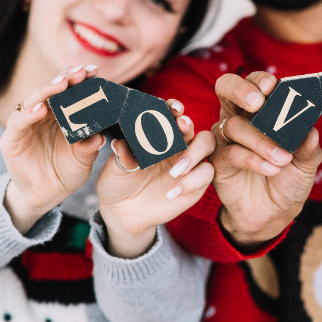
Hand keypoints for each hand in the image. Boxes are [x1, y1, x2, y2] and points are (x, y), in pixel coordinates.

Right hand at [1, 64, 104, 233]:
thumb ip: (90, 146)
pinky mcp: (11, 138)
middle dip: (65, 78)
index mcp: (60, 114)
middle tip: (80, 72)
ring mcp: (25, 124)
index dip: (79, 80)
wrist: (46, 195)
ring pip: (34, 100)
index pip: (68, 90)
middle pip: (51, 90)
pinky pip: (19, 122)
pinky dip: (28, 114)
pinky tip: (40, 109)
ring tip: (61, 84)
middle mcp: (42, 114)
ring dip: (47, 90)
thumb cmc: (65, 172)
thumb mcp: (83, 159)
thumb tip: (102, 137)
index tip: (93, 71)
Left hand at [97, 100, 214, 258]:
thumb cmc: (118, 184)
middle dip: (188, 125)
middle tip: (181, 126)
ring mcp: (190, 164)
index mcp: (158, 135)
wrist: (123, 213)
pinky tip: (172, 192)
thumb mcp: (114, 169)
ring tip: (175, 169)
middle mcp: (177, 145)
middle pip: (193, 125)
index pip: (171, 115)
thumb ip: (120, 156)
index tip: (172, 108)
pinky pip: (206, 174)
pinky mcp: (197, 183)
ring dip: (195, 152)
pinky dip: (192, 181)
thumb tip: (121, 144)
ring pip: (208, 146)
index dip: (174, 108)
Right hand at [210, 72, 321, 250]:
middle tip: (258, 102)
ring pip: (234, 126)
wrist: (275, 212)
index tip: (273, 86)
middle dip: (241, 90)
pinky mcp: (218, 161)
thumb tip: (312, 131)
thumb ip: (308, 146)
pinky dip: (252, 159)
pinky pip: (231, 153)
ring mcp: (225, 138)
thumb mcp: (306, 163)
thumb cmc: (289, 178)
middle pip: (226, 88)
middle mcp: (239, 118)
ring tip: (283, 159)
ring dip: (260, 140)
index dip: (260, 80)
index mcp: (261, 110)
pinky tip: (271, 169)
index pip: (255, 83)